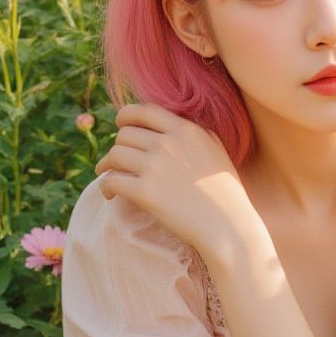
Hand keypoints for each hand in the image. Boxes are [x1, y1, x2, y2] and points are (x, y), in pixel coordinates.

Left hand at [94, 103, 254, 255]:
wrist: (229, 227)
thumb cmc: (225, 192)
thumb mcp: (215, 149)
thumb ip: (192, 132)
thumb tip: (167, 124)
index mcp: (186, 130)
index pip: (143, 110)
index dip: (125, 116)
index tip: (121, 126)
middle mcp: (168, 143)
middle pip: (124, 134)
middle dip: (119, 147)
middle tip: (118, 161)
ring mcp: (155, 167)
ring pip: (114, 155)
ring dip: (107, 166)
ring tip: (109, 175)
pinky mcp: (145, 192)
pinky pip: (112, 181)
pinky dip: (106, 187)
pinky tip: (111, 195)